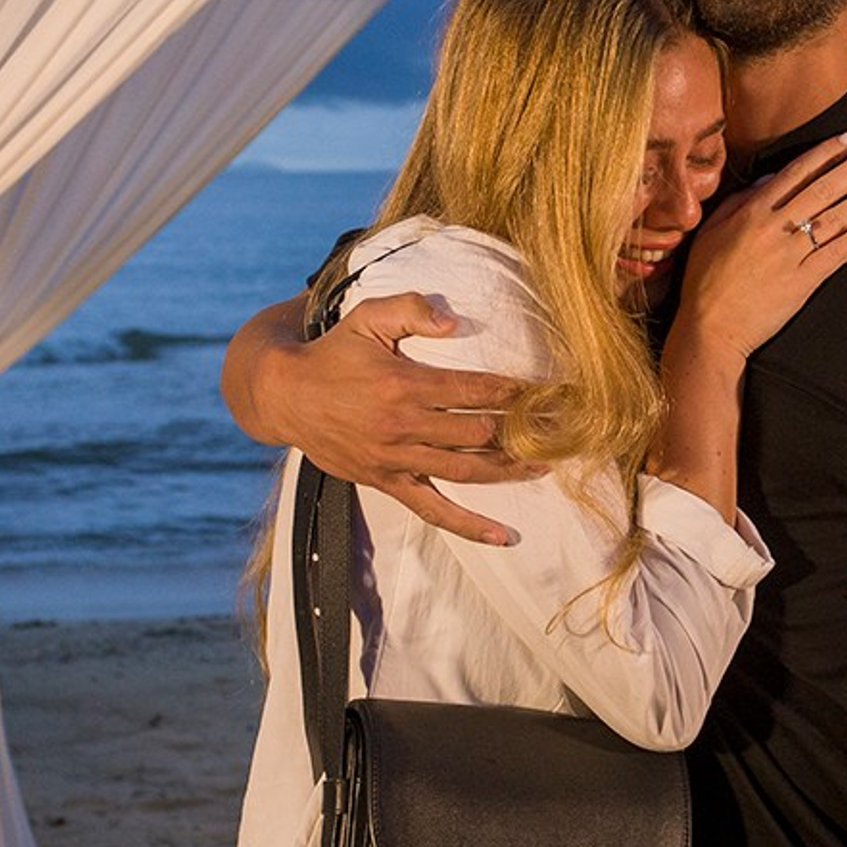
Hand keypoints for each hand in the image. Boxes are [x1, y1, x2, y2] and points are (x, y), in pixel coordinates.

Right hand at [224, 290, 529, 544]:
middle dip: (523, 430)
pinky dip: (470, 526)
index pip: (476, 390)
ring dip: (510, 470)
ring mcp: (397, 459)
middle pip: (479, 432)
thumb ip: (410, 309)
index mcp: (405, 384)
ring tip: (546, 465)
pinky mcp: (388, 482)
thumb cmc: (333, 352)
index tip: (551, 391)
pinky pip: (434, 510)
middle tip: (561, 428)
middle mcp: (404, 425)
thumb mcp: (366, 317)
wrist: (285, 396)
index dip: (517, 391)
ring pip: (466, 471)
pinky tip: (503, 537)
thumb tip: (455, 321)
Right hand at [672, 131, 846, 359]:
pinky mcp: (803, 282)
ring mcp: (790, 256)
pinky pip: (838, 253)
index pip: (797, 172)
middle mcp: (774, 229)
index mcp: (751, 212)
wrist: (709, 328)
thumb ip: (739, 200)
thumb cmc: (705, 279)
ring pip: (836, 218)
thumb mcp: (711, 230)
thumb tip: (771, 177)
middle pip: (824, 189)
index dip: (827, 152)